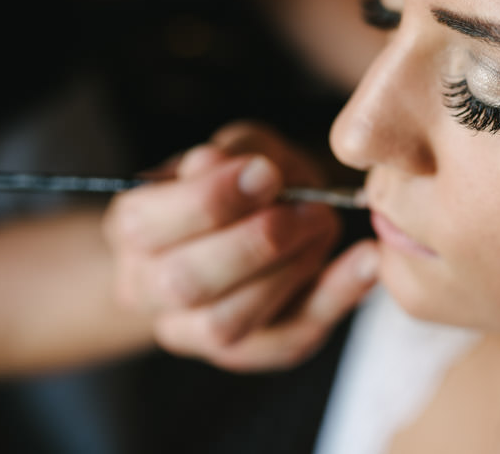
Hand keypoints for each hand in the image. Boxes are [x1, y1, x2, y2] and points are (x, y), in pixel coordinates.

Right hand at [103, 121, 377, 370]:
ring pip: (226, 324)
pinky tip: (365, 262)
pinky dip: (333, 300)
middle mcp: (149, 288)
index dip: (210, 200)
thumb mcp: (240, 148)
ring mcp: (192, 330)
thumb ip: (230, 151)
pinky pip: (286, 340)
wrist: (261, 224)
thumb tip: (212, 164)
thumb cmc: (246, 181)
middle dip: (255, 242)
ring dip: (287, 272)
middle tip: (310, 209)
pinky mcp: (248, 351)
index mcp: (133, 228)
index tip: (267, 173)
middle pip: (185, 283)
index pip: (146, 225)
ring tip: (325, 227)